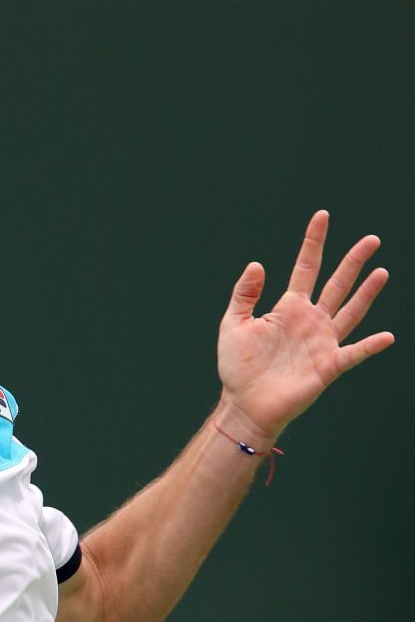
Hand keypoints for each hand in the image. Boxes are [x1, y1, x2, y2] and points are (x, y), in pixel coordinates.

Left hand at [216, 210, 392, 446]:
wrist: (245, 404)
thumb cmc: (238, 368)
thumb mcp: (234, 325)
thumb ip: (244, 295)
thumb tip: (256, 264)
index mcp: (288, 308)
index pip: (306, 268)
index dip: (313, 243)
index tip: (322, 217)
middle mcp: (311, 320)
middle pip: (337, 283)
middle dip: (353, 261)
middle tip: (371, 239)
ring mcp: (323, 341)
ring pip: (351, 311)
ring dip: (366, 293)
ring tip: (381, 272)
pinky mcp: (328, 365)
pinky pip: (354, 353)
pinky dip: (370, 345)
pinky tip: (387, 336)